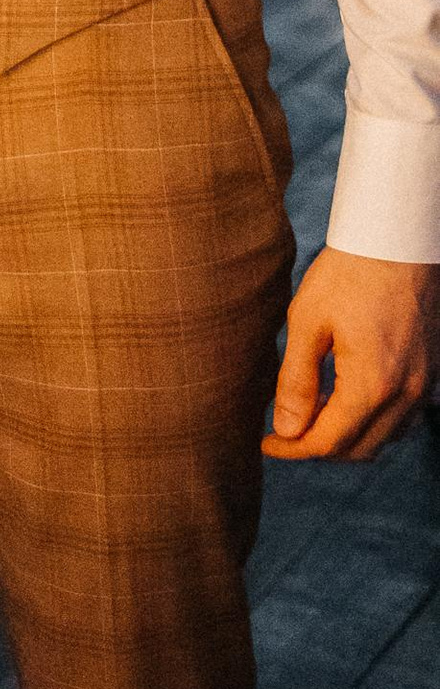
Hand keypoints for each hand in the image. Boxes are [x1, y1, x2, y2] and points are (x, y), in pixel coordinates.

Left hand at [263, 245, 439, 459]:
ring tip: (310, 412)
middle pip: (359, 449)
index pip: (329, 442)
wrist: (399, 239)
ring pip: (385, 437)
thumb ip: (295, 381)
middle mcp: (407, 394)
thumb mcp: (307, 322)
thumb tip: (286, 429)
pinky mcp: (432, 372)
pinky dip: (372, 421)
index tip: (265, 442)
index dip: (293, 449)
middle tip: (284, 429)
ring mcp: (425, 385)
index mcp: (372, 385)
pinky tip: (344, 398)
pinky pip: (403, 417)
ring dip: (347, 437)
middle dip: (318, 447)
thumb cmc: (348, 273)